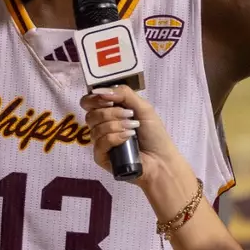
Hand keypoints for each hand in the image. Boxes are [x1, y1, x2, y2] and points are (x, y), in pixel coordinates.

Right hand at [80, 85, 189, 203]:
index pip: (88, 102)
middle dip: (110, 113)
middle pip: (90, 114)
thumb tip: (100, 90)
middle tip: (129, 115)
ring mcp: (100, 143)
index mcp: (109, 113)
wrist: (161, 160)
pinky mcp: (101, 157)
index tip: (108, 100)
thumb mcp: (142, 107)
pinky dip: (114, 138)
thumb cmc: (154, 134)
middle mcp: (102, 127)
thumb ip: (123, 94)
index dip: (94, 99)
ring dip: (115, 125)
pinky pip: (100, 143)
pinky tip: (128, 138)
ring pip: (95, 128)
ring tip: (132, 128)